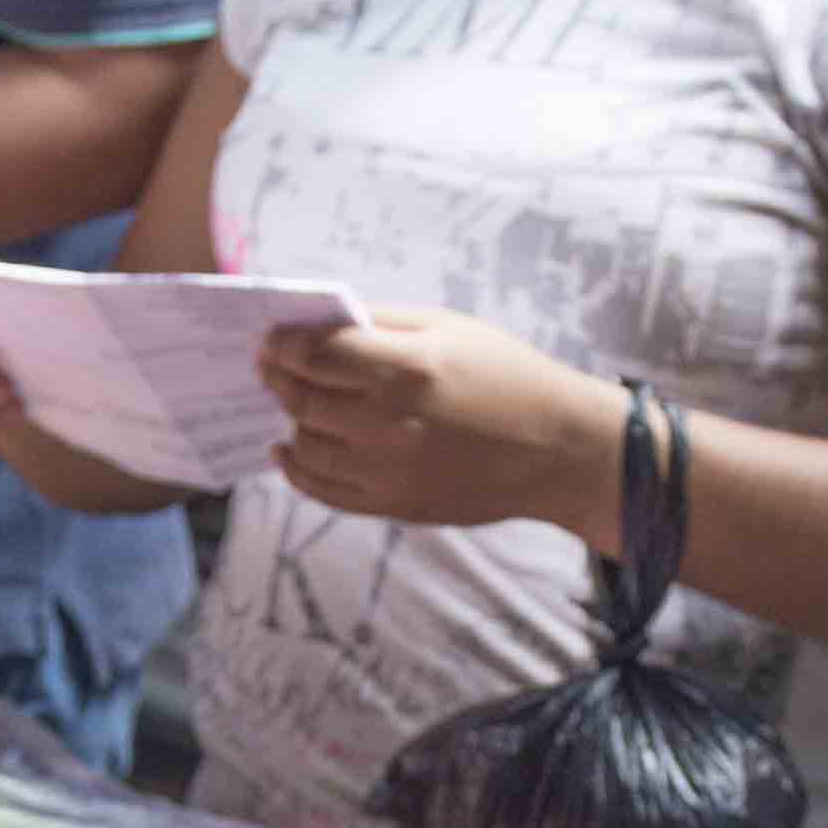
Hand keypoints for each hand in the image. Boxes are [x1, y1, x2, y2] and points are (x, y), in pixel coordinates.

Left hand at [254, 310, 621, 533]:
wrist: (559, 450)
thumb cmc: (508, 376)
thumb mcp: (451, 328)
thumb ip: (383, 323)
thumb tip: (320, 322)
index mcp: (406, 369)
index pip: (314, 355)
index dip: (281, 344)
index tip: (271, 338)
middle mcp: (390, 423)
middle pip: (302, 399)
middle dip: (277, 377)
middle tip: (268, 365)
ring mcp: (389, 471)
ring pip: (306, 445)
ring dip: (290, 419)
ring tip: (290, 403)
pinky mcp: (394, 505)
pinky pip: (324, 491)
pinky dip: (297, 470)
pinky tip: (288, 451)